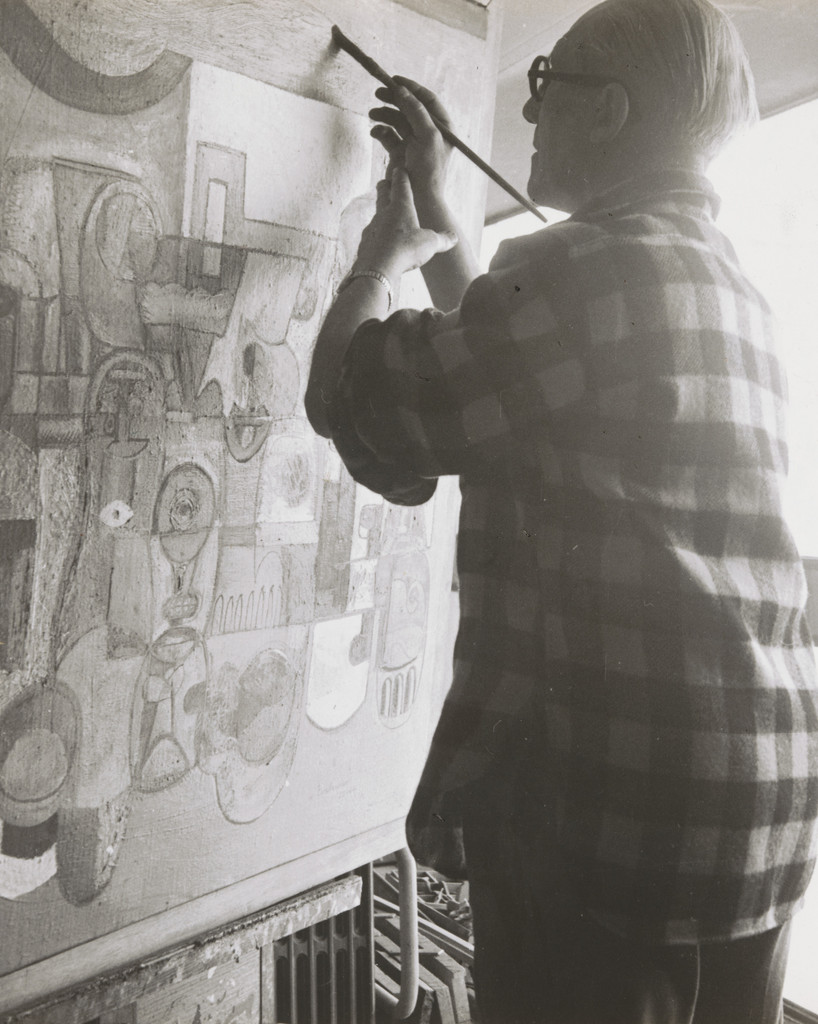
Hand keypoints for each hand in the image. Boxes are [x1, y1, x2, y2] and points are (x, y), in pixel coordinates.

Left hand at [355, 165, 456, 281]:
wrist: (378, 269)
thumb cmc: (406, 250)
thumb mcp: (430, 244)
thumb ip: (443, 240)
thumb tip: (454, 238)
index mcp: (401, 207)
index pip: (400, 184)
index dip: (401, 175)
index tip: (399, 168)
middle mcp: (384, 213)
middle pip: (382, 193)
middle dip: (384, 187)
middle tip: (384, 183)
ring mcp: (372, 228)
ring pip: (376, 215)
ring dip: (381, 214)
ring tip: (386, 218)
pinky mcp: (365, 243)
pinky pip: (371, 235)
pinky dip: (376, 236)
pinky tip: (381, 244)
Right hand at [369, 77, 453, 200]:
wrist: (418, 199)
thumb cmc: (429, 169)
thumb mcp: (427, 135)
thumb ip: (416, 111)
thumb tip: (402, 90)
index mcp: (441, 127)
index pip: (427, 100)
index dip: (412, 88)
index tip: (394, 80)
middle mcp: (428, 132)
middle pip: (409, 107)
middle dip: (393, 99)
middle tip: (378, 92)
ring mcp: (413, 142)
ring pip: (396, 120)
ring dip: (383, 114)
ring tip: (372, 114)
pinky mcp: (399, 152)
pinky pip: (388, 135)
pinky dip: (380, 131)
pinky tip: (375, 132)